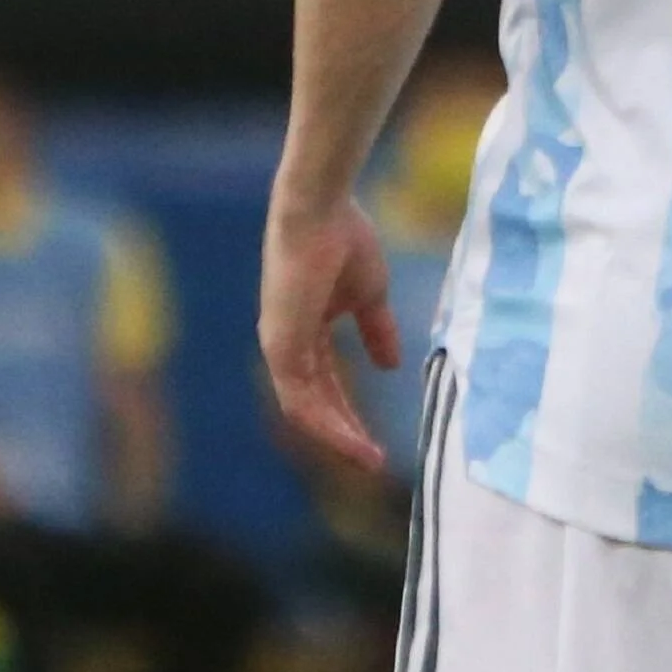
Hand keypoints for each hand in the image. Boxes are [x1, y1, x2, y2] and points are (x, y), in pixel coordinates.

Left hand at [259, 192, 401, 474]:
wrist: (321, 212)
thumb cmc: (345, 241)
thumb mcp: (370, 296)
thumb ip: (377, 332)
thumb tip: (391, 366)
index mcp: (307, 330)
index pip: (326, 383)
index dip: (350, 411)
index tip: (376, 437)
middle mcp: (288, 345)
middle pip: (315, 402)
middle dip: (345, 432)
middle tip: (373, 460)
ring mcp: (281, 348)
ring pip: (306, 410)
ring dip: (337, 437)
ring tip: (368, 458)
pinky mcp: (281, 347)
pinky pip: (301, 399)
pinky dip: (328, 423)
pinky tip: (352, 439)